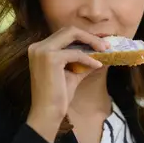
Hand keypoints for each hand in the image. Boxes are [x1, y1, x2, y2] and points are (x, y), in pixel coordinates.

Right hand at [26, 26, 107, 142]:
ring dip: (91, 41)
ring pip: (72, 34)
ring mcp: (42, 51)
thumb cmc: (58, 95)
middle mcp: (38, 46)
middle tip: (105, 45)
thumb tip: (101, 53)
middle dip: (89, 36)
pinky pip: (76, 53)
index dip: (84, 37)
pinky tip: (97, 66)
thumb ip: (83, 61)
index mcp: (40, 49)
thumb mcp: (73, 73)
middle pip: (68, 30)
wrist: (47, 112)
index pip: (65, 35)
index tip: (100, 43)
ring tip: (105, 50)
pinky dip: (88, 58)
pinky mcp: (50, 58)